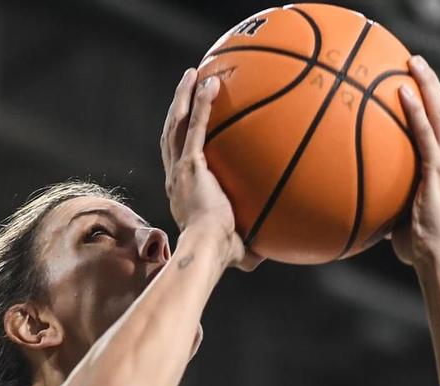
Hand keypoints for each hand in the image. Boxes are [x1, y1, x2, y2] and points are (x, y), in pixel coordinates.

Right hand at [162, 70, 256, 270]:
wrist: (208, 249)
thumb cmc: (220, 255)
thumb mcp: (238, 249)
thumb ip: (250, 248)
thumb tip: (269, 253)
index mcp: (181, 193)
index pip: (178, 159)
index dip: (179, 138)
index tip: (187, 123)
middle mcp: (174, 178)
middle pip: (170, 134)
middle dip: (176, 108)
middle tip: (187, 87)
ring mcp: (179, 170)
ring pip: (175, 125)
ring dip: (182, 97)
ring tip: (192, 75)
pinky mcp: (190, 165)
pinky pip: (194, 127)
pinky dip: (201, 104)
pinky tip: (210, 83)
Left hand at [388, 56, 439, 269]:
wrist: (435, 257)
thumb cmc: (416, 244)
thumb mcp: (397, 214)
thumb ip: (386, 199)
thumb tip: (359, 198)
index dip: (431, 101)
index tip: (416, 81)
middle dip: (430, 82)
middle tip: (414, 60)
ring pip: (439, 112)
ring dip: (426, 84)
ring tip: (411, 62)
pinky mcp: (439, 170)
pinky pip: (424, 133)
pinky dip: (414, 111)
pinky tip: (401, 92)